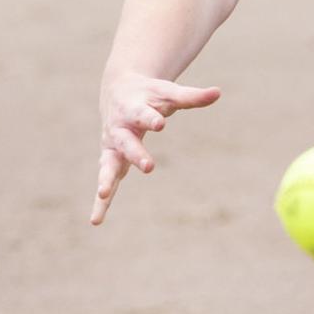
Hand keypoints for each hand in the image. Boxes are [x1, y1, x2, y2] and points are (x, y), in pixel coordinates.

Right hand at [90, 74, 220, 225]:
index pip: (143, 115)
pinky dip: (100, 203)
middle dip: (136, 154)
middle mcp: (119, 130)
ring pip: (108, 165)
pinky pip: (106, 184)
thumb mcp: (169, 94)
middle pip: (126, 143)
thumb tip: (218, 92)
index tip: (161, 123)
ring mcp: (113, 148)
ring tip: (102, 194)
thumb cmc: (149, 95)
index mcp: (132, 109)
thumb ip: (191, 97)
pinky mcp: (111, 162)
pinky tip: (96, 221)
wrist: (118, 93)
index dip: (151, 119)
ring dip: (106, 180)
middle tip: (149, 167)